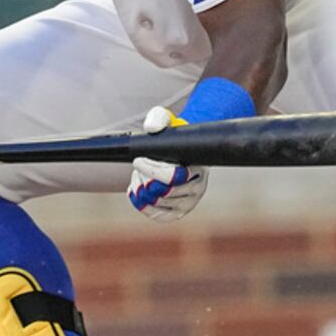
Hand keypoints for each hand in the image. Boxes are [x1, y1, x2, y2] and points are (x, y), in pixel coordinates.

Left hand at [127, 105, 207, 221]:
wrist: (179, 150)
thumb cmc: (173, 135)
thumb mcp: (167, 120)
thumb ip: (158, 118)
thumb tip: (152, 128)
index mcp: (199, 167)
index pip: (174, 176)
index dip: (151, 170)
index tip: (137, 160)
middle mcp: (198, 188)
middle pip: (163, 192)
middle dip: (144, 179)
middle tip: (138, 167)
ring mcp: (189, 203)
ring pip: (157, 203)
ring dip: (141, 190)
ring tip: (138, 176)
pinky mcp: (178, 213)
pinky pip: (158, 216)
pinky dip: (143, 206)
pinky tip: (136, 192)